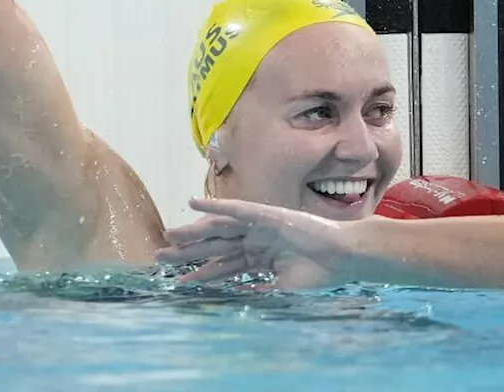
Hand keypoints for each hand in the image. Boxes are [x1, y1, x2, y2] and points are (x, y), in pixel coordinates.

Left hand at [156, 198, 350, 288]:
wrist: (343, 257)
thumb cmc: (320, 274)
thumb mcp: (282, 288)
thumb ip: (258, 289)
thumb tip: (234, 299)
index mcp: (260, 259)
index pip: (224, 266)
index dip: (201, 273)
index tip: (178, 281)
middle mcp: (256, 242)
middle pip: (216, 247)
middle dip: (188, 253)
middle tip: (160, 258)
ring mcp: (260, 228)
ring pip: (220, 230)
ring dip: (194, 232)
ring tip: (169, 236)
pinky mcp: (267, 216)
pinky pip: (236, 210)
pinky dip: (215, 207)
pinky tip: (194, 204)